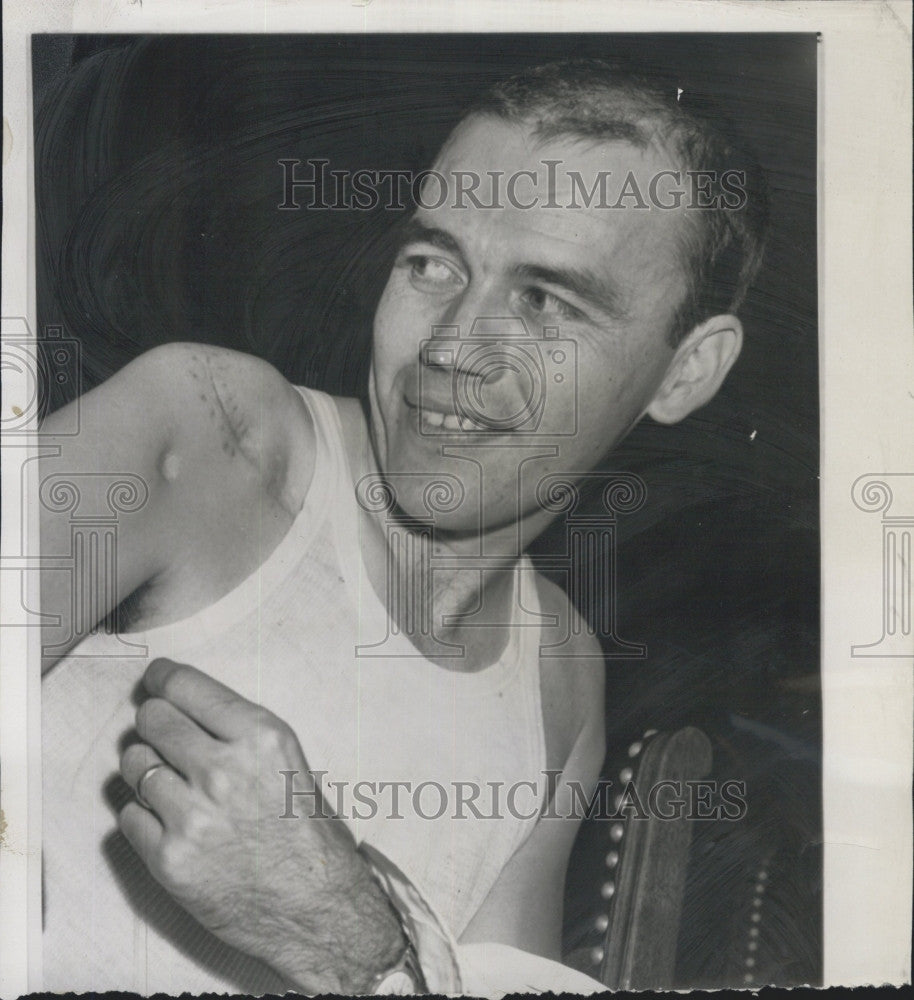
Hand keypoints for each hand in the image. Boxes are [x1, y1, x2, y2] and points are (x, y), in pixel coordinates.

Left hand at [118, 658, 405, 993]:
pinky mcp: (169, 859)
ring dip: (146, 769)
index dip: (162, 678)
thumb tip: (179, 707)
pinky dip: (143, 814)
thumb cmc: (307, 833)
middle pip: (152, 720)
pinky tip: (171, 822)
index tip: (155, 680)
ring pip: (133, 764)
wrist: (317, 908)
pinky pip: (127, 814)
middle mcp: (223, 770)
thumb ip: (237, 731)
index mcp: (260, 737)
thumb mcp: (287, 761)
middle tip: (165, 736)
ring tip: (172, 784)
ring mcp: (192, 816)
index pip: (185, 686)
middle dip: (155, 723)